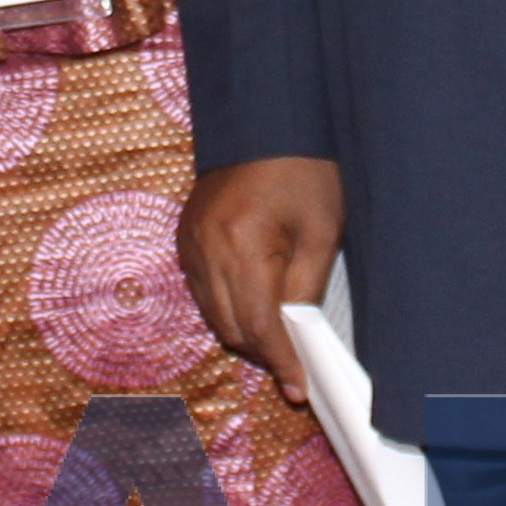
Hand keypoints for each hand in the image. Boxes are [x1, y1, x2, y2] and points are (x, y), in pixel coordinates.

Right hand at [179, 154, 344, 404]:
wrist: (267, 118)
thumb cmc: (304, 170)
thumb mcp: (321, 231)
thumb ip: (305, 290)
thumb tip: (297, 339)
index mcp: (243, 245)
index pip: (259, 326)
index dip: (280, 362)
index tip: (297, 388)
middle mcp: (206, 248)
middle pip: (229, 328)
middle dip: (262, 353)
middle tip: (294, 368)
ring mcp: (189, 242)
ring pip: (211, 314)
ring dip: (243, 333)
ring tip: (279, 339)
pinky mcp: (184, 236)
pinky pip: (200, 290)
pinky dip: (225, 306)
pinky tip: (253, 302)